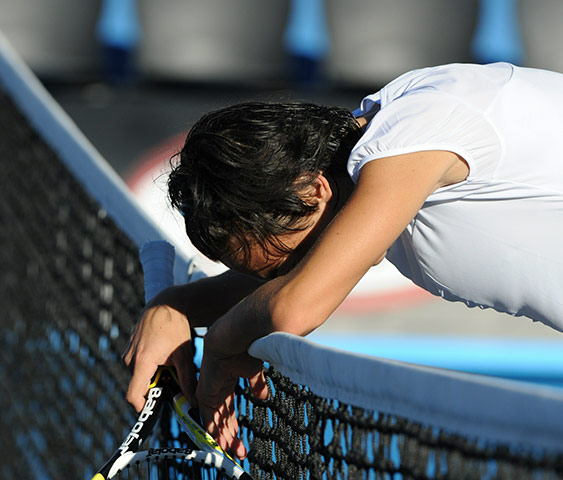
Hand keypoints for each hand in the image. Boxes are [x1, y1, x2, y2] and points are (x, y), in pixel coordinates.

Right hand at [122, 304, 196, 411]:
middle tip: (172, 382)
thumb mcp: (184, 355)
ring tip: (169, 365)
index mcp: (142, 362)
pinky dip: (148, 368)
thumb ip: (187, 381)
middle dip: (154, 390)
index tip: (156, 410)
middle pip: (138, 387)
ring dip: (152, 378)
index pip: (133, 396)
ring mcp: (126, 353)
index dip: (143, 408)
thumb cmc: (176, 328)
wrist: (166, 304)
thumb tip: (193, 403)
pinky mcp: (128, 349)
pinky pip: (136, 367)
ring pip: (138, 377)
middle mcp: (129, 359)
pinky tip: (163, 357)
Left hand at [196, 343, 268, 458]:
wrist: (235, 337)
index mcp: (226, 381)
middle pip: (222, 417)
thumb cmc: (245, 348)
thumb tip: (263, 398)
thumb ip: (256, 385)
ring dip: (222, 436)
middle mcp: (216, 387)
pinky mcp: (205, 392)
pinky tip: (221, 442)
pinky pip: (207, 417)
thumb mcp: (253, 371)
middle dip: (229, 435)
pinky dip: (214, 431)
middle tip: (239, 450)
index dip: (234, 424)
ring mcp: (209, 390)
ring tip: (231, 451)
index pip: (228, 409)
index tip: (240, 439)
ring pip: (214, 420)